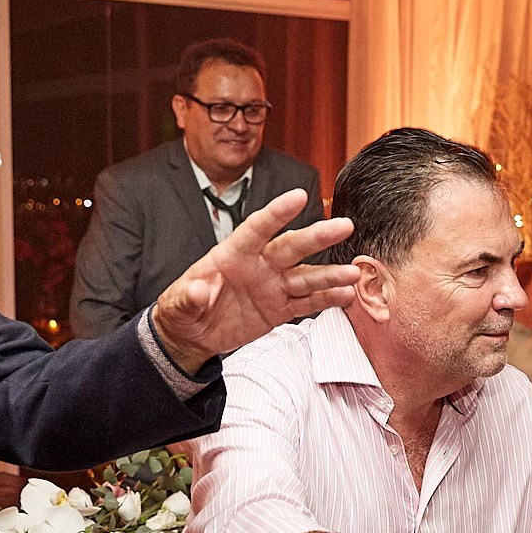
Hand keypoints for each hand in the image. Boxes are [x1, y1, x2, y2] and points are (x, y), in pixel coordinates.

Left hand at [151, 188, 360, 372]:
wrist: (191, 335)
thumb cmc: (182, 309)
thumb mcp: (177, 305)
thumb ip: (189, 296)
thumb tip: (198, 289)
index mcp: (232, 254)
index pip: (257, 228)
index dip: (277, 213)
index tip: (298, 197)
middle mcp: (258, 265)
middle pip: (291, 247)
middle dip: (317, 236)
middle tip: (343, 226)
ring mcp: (272, 286)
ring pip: (306, 276)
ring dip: (330, 274)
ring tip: (354, 273)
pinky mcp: (279, 309)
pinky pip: (306, 302)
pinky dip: (326, 299)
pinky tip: (346, 295)